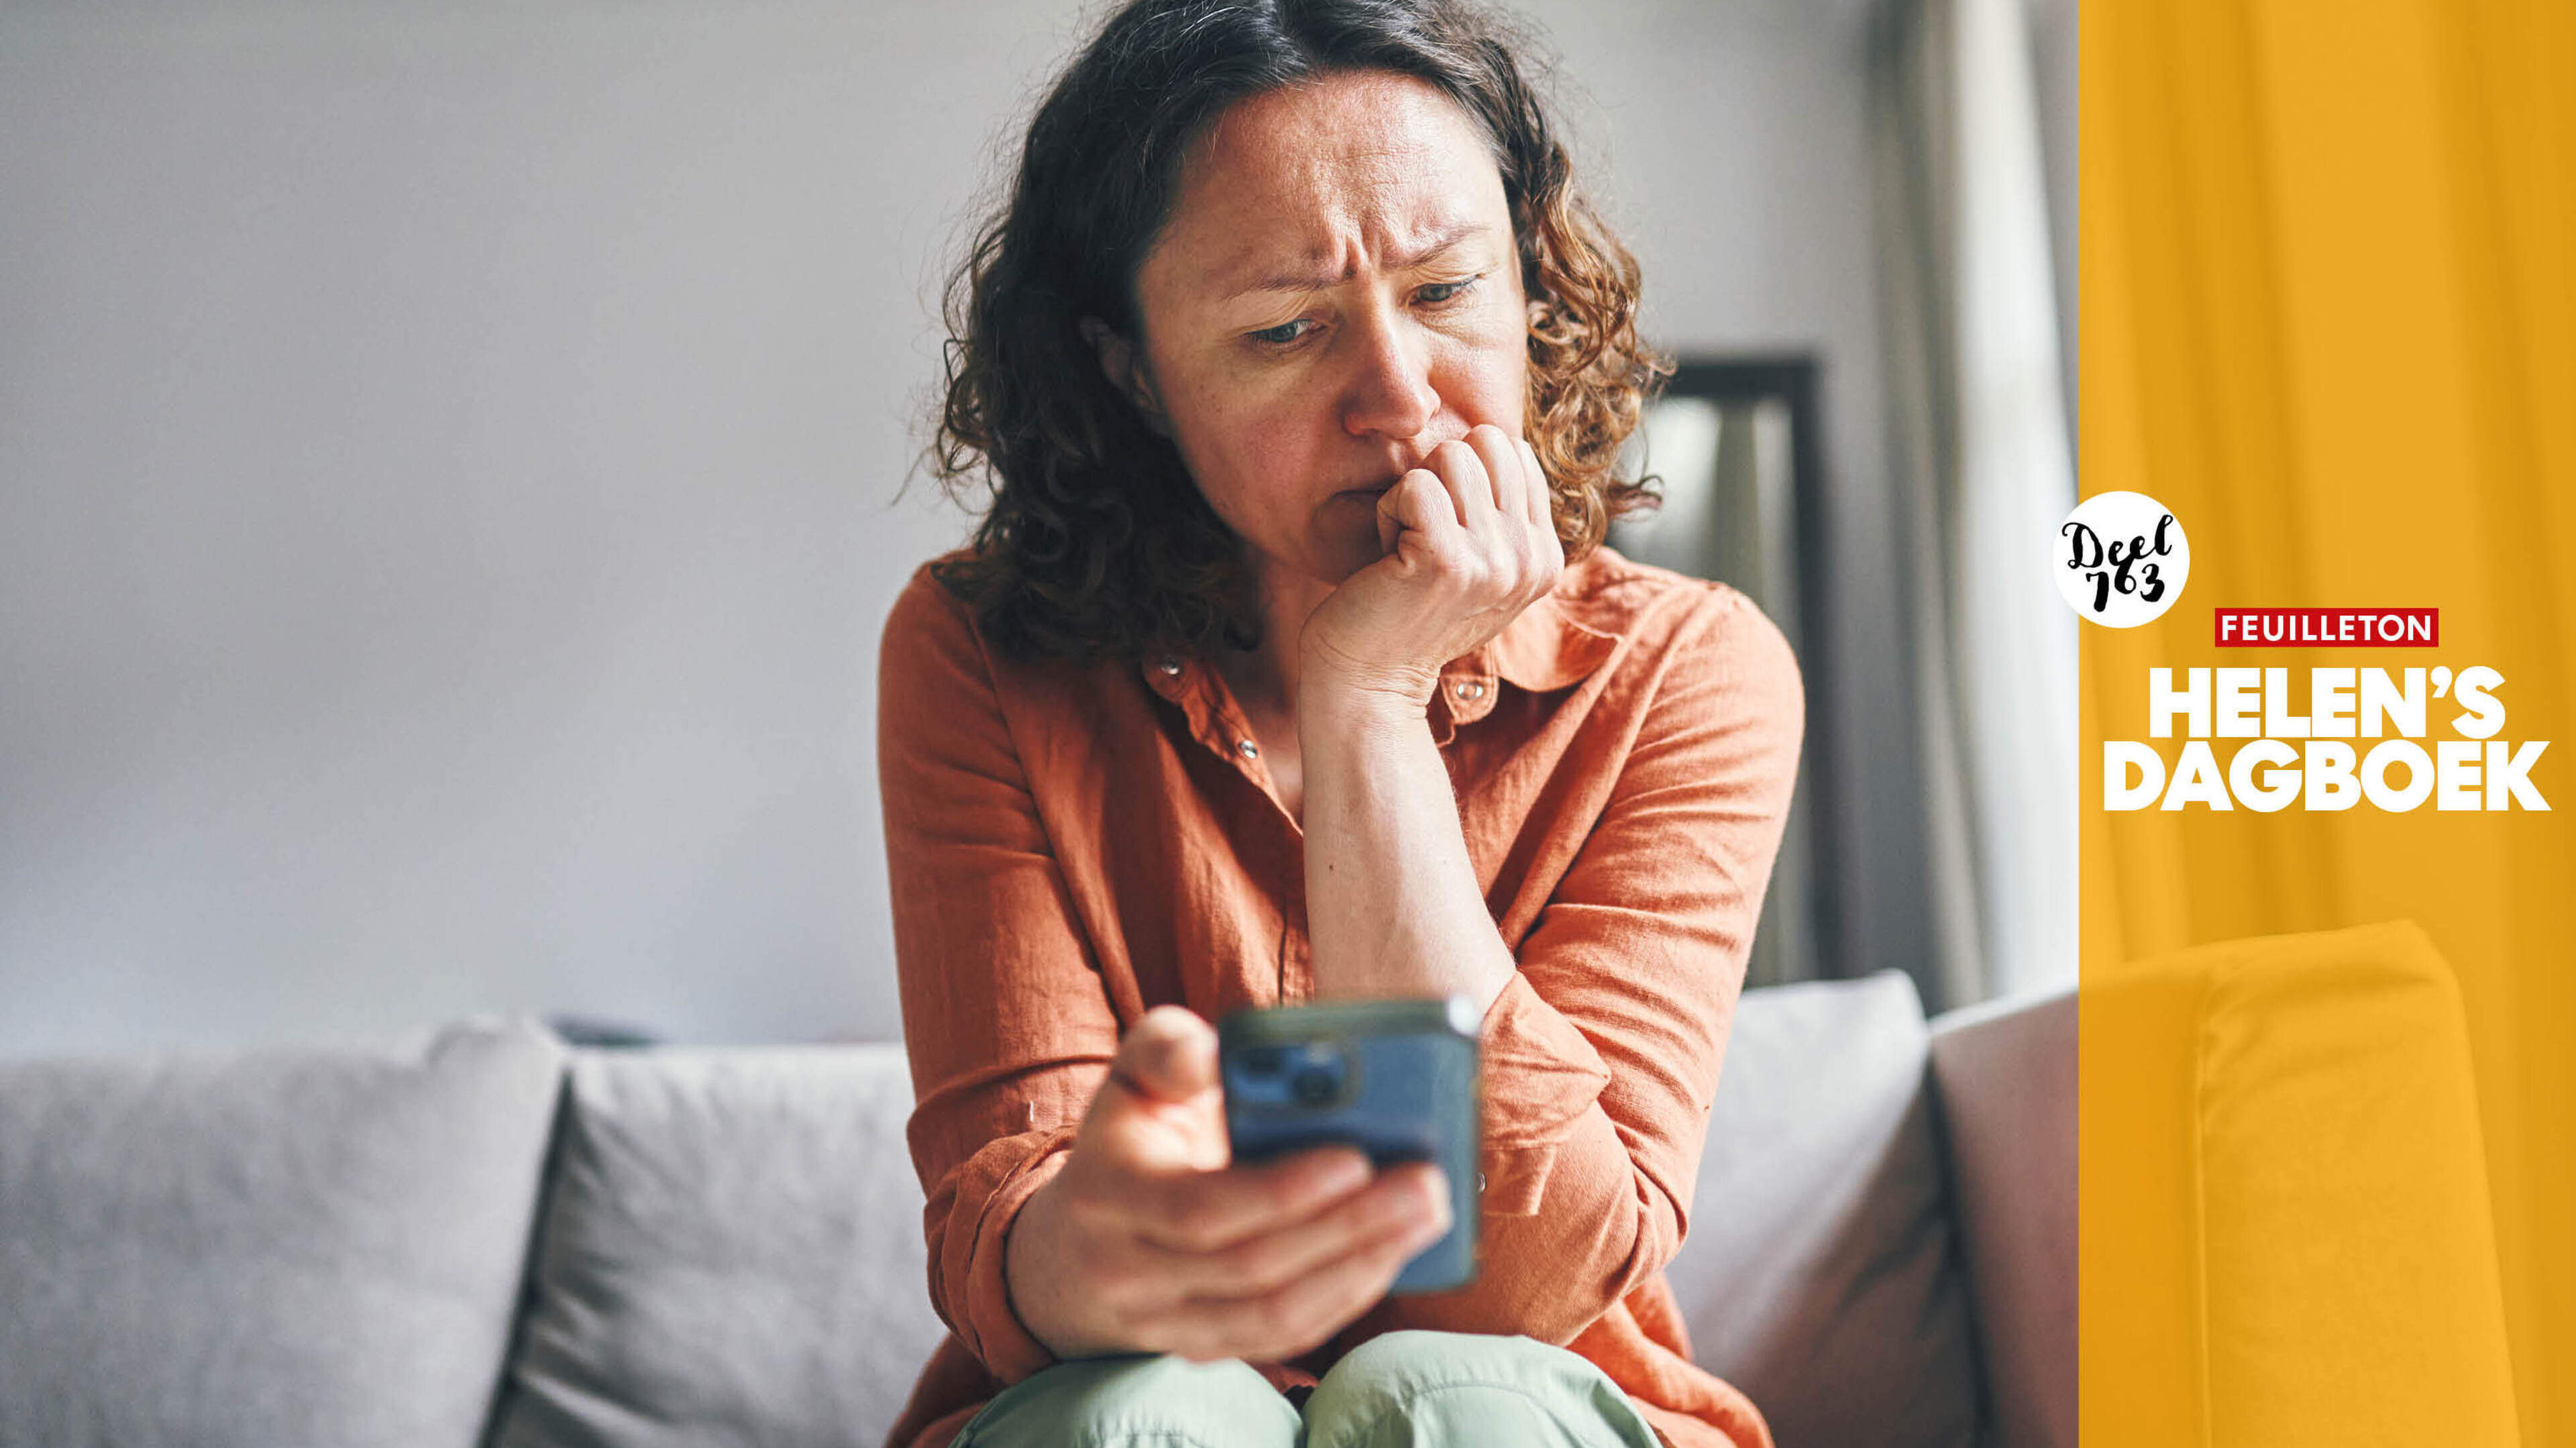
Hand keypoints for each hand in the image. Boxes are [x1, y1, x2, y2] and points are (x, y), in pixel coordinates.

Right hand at [1004, 1006, 1451, 1362]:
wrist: (1073, 1244)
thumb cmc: (1130, 1135)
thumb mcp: (1131, 1075)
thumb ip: (1169, 1048)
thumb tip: (1220, 1056)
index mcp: (1108, 1192)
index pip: (1200, 1209)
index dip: (1283, 1190)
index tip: (1358, 1156)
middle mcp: (1126, 1270)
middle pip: (1252, 1266)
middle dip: (1350, 1226)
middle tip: (1427, 1184)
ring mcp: (1162, 1322)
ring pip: (1274, 1316)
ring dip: (1362, 1268)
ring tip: (1428, 1217)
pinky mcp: (1200, 1348)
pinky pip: (1282, 1338)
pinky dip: (1345, 1297)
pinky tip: (1393, 1253)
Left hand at [1299, 423, 1565, 710]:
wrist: (1369, 679)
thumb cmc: (1408, 609)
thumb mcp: (1478, 566)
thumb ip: (1503, 515)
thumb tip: (1501, 440)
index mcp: (1545, 556)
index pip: (1513, 450)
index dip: (1463, 477)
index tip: (1445, 534)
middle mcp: (1531, 559)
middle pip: (1487, 442)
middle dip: (1440, 476)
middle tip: (1421, 535)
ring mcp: (1495, 561)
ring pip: (1450, 456)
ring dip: (1410, 496)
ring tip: (1405, 549)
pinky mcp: (1448, 562)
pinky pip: (1414, 485)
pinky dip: (1387, 512)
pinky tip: (1388, 558)